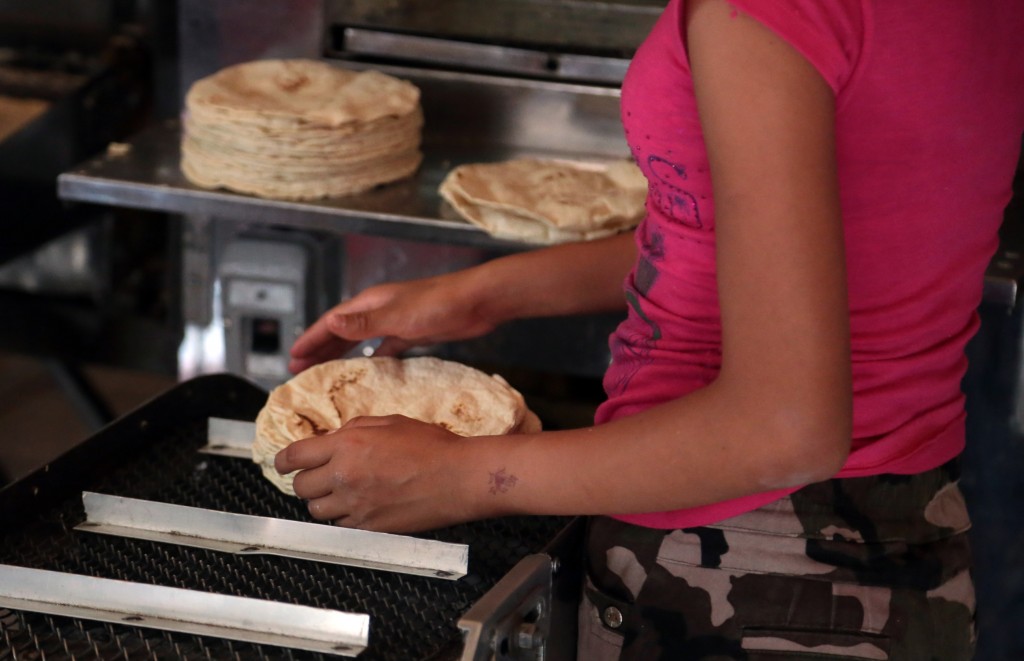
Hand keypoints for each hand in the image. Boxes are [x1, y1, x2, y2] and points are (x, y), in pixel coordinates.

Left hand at [274, 415, 480, 531]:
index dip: (283, 460)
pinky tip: (361, 505)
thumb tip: (333, 437)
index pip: (294, 456)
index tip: (283, 463)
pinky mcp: (369, 527)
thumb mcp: (390, 422)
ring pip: (316, 510)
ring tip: (342, 491)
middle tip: (320, 475)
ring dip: (323, 500)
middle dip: (306, 480)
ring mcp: (356, 505)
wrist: (458, 477)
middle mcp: (345, 475)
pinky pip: (340, 525)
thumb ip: (355, 427)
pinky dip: (344, 517)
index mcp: (348, 444)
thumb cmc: (432, 446)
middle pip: (300, 486)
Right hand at [288, 272, 494, 372]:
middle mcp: (379, 310)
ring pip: (360, 340)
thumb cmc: (439, 304)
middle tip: (298, 369)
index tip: (293, 358)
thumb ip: (365, 323)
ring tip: (324, 370)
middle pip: (341, 331)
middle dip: (319, 349)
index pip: (331, 322)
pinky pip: (384, 348)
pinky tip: (367, 370)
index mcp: (371, 303)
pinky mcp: (413, 333)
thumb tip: (330, 323)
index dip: (311, 339)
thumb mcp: (398, 316)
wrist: (477, 302)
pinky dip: (372, 359)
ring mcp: (396, 321)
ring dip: (340, 354)